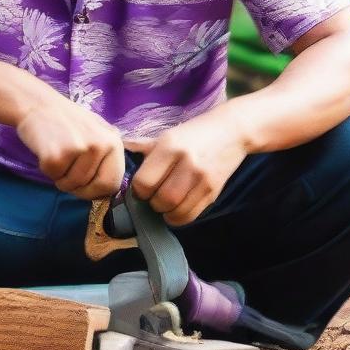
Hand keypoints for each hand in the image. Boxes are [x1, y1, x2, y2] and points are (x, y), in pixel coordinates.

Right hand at [16, 91, 124, 199]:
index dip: (97, 191)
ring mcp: (80, 149)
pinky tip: (46, 150)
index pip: (113, 183)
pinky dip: (46, 169)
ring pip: (72, 184)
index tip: (84, 187)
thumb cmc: (67, 121)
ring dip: (60, 177)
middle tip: (66, 176)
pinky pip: (53, 176)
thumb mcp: (96, 133)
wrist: (38, 103)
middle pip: (95, 188)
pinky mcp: (57, 154)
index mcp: (114, 141)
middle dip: (79, 189)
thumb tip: (109, 189)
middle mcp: (101, 144)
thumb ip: (105, 157)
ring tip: (56, 154)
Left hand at [122, 112, 247, 225]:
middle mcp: (186, 163)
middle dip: (152, 203)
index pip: (143, 182)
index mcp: (169, 147)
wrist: (231, 131)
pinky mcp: (214, 191)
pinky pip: (191, 216)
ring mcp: (202, 179)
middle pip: (160, 199)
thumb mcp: (166, 135)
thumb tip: (118, 154)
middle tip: (153, 196)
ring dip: (165, 212)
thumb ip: (143, 149)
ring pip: (175, 211)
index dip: (138, 190)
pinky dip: (179, 217)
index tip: (141, 187)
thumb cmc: (193, 134)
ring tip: (165, 203)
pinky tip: (178, 207)